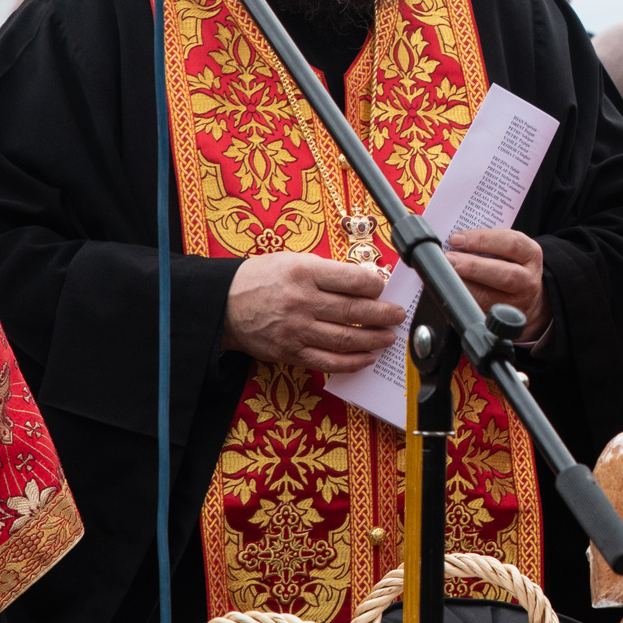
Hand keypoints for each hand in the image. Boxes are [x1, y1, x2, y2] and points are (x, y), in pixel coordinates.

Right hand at [221, 252, 404, 373]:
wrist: (224, 305)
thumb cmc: (262, 278)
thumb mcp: (293, 261)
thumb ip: (327, 272)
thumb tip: (364, 282)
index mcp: (304, 272)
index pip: (353, 280)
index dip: (375, 286)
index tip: (383, 288)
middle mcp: (302, 301)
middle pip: (355, 311)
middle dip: (384, 314)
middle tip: (398, 315)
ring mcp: (297, 330)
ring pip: (346, 339)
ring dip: (374, 339)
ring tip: (389, 336)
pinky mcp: (291, 352)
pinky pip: (329, 362)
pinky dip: (352, 362)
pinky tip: (367, 357)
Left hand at [445, 228, 549, 342]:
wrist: (525, 295)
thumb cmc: (509, 264)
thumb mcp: (508, 249)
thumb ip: (486, 243)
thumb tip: (454, 242)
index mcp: (530, 254)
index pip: (511, 243)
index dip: (482, 239)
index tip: (457, 239)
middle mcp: (527, 280)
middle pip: (505, 275)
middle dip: (473, 266)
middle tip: (449, 259)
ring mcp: (516, 304)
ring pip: (489, 298)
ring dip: (464, 285)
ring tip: (447, 276)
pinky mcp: (500, 320)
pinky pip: (478, 312)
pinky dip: (462, 301)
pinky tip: (452, 292)